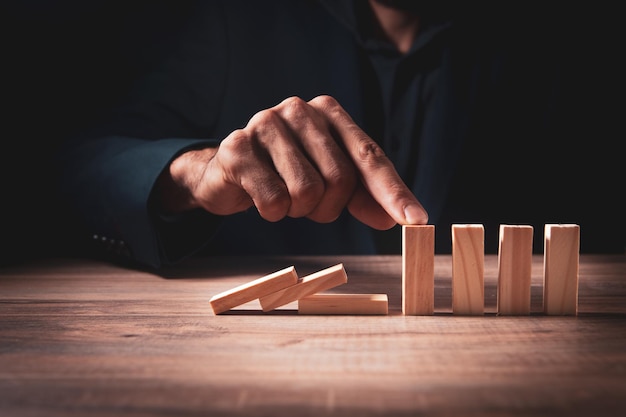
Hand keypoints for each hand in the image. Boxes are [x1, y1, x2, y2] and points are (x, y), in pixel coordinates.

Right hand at [157, 95, 427, 229]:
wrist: (229, 169)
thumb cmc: (286, 172)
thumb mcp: (330, 180)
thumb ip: (365, 196)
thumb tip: (401, 221)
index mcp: (329, 112)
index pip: (370, 156)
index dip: (393, 193)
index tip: (417, 222)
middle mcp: (300, 110)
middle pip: (340, 179)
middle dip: (326, 207)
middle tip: (306, 203)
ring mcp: (266, 124)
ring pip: (306, 192)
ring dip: (298, 210)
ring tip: (282, 197)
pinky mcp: (236, 147)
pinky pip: (273, 200)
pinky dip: (271, 212)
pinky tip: (259, 197)